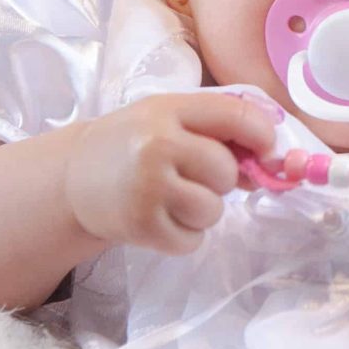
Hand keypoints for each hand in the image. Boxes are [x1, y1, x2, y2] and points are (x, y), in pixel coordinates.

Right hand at [64, 92, 280, 254]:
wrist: (73, 179)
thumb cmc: (135, 144)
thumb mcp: (170, 120)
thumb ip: (219, 130)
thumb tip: (275, 159)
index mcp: (169, 109)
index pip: (236, 115)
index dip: (263, 136)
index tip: (266, 151)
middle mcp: (157, 145)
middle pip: (225, 171)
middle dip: (221, 180)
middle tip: (193, 177)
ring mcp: (147, 187)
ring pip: (213, 209)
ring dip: (203, 210)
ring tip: (174, 198)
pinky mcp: (139, 226)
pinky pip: (192, 239)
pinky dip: (185, 235)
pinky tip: (162, 218)